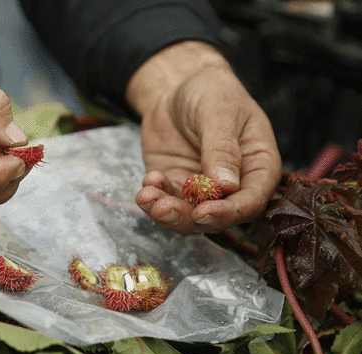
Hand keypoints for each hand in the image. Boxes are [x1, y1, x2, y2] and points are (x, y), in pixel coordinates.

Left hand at [126, 41, 281, 233]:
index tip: (203, 213)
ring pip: (187, 216)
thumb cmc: (212, 91)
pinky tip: (147, 183)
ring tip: (147, 198)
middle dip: (188, 218)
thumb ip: (223, 149)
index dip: (228, 213)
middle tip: (164, 209)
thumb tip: (226, 186)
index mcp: (258, 166)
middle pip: (217, 217)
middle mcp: (232, 185)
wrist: (179, 85)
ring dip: (166, 213)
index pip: (251, 201)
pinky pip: (165, 201)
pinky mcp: (175, 184)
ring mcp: (201, 188)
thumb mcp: (220, 112)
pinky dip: (153, 198)